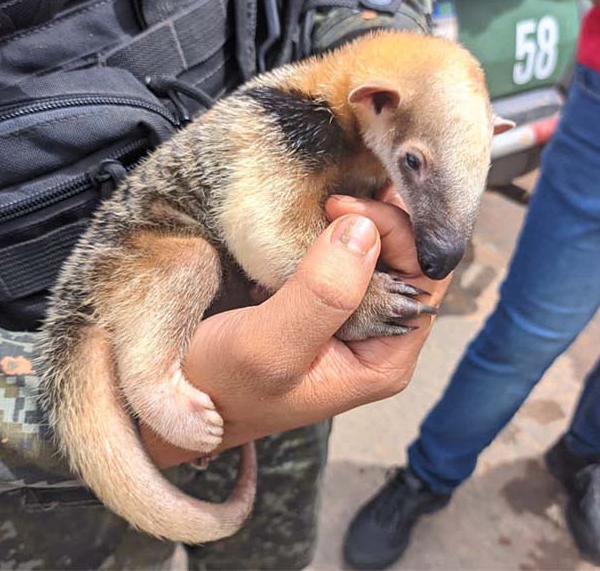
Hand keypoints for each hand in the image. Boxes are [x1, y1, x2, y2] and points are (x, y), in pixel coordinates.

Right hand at [141, 188, 451, 467]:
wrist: (175, 401)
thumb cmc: (217, 386)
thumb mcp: (267, 347)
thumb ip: (322, 295)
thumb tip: (364, 232)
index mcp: (383, 359)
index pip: (424, 276)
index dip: (395, 231)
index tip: (339, 209)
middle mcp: (376, 338)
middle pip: (406, 259)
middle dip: (375, 220)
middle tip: (328, 200)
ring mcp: (350, 320)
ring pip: (375, 253)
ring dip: (354, 220)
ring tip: (321, 199)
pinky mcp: (321, 303)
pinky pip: (342, 256)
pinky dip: (330, 229)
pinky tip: (309, 216)